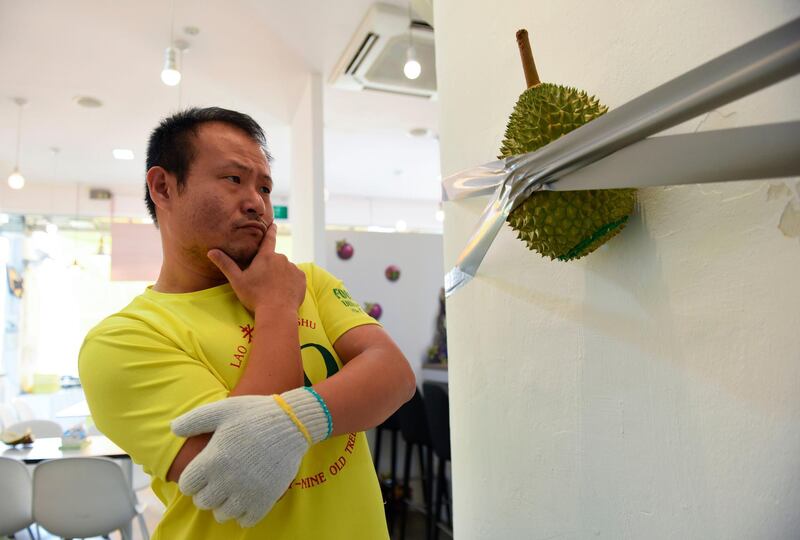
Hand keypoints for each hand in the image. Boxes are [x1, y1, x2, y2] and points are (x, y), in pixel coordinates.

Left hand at [171, 389, 327, 526]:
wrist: (292, 422)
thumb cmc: (255, 414)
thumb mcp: (223, 410)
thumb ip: (195, 420)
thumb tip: (173, 429)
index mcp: (213, 459)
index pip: (187, 486)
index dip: (193, 479)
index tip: (204, 472)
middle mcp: (226, 480)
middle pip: (203, 502)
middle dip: (207, 492)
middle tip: (219, 479)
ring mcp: (246, 492)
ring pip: (222, 515)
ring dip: (224, 504)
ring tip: (233, 490)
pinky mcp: (265, 499)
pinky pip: (246, 521)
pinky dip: (244, 513)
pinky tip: (248, 497)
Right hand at [207, 223, 305, 312]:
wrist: (277, 312)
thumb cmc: (255, 296)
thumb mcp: (237, 280)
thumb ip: (225, 264)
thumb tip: (211, 251)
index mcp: (266, 256)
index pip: (269, 239)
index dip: (271, 231)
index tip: (274, 224)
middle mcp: (282, 258)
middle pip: (275, 260)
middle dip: (270, 267)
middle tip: (264, 282)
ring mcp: (293, 268)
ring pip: (286, 269)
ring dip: (281, 275)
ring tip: (273, 290)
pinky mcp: (302, 279)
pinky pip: (295, 277)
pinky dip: (291, 283)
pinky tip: (284, 292)